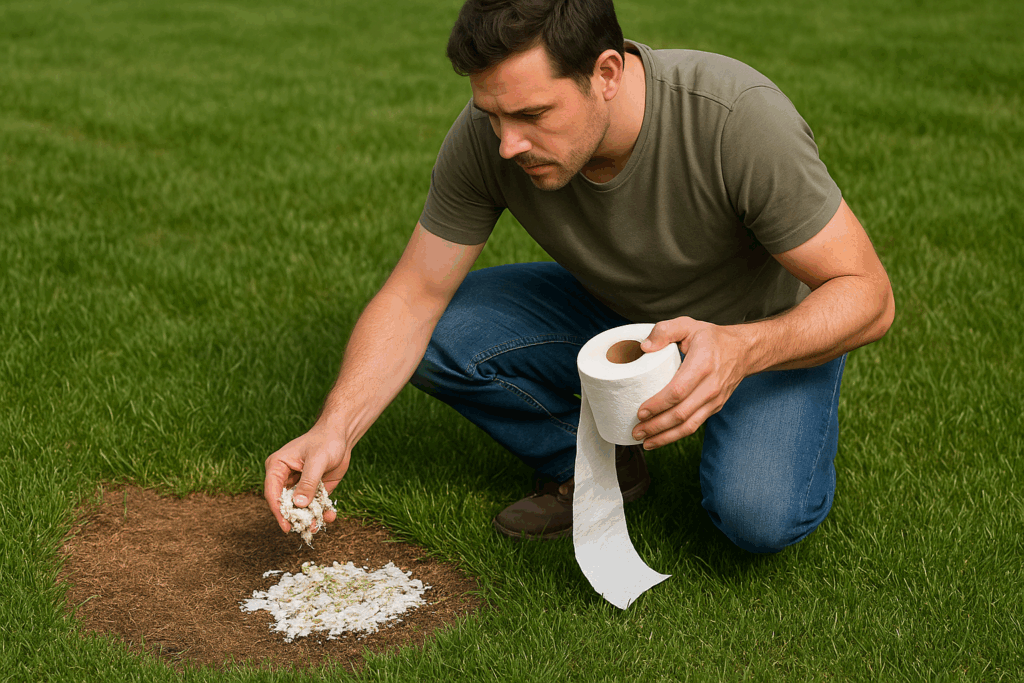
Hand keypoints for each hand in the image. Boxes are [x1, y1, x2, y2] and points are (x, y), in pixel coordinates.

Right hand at [264, 420, 349, 532]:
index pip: (272, 493)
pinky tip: (330, 516)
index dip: (278, 511)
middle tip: (306, 528)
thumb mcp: (317, 461)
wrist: (341, 437)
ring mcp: (298, 485)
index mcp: (277, 467)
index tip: (286, 526)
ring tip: (318, 526)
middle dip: (295, 517)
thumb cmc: (325, 441)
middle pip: (285, 503)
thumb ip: (308, 482)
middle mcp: (284, 478)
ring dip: (309, 518)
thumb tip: (298, 504)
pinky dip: (321, 512)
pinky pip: (314, 505)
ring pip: (299, 507)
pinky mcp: (312, 490)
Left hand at [632, 317, 750, 448]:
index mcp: (702, 364)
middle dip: (656, 426)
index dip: (658, 404)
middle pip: (681, 414)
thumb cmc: (711, 338)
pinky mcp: (714, 408)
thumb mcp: (688, 325)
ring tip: (645, 442)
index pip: (678, 391)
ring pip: (689, 425)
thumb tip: (644, 348)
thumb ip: (664, 331)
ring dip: (665, 437)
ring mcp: (714, 400)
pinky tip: (660, 438)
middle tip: (636, 431)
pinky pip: (694, 425)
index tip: (640, 411)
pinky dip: (676, 435)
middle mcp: (711, 386)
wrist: (743, 350)